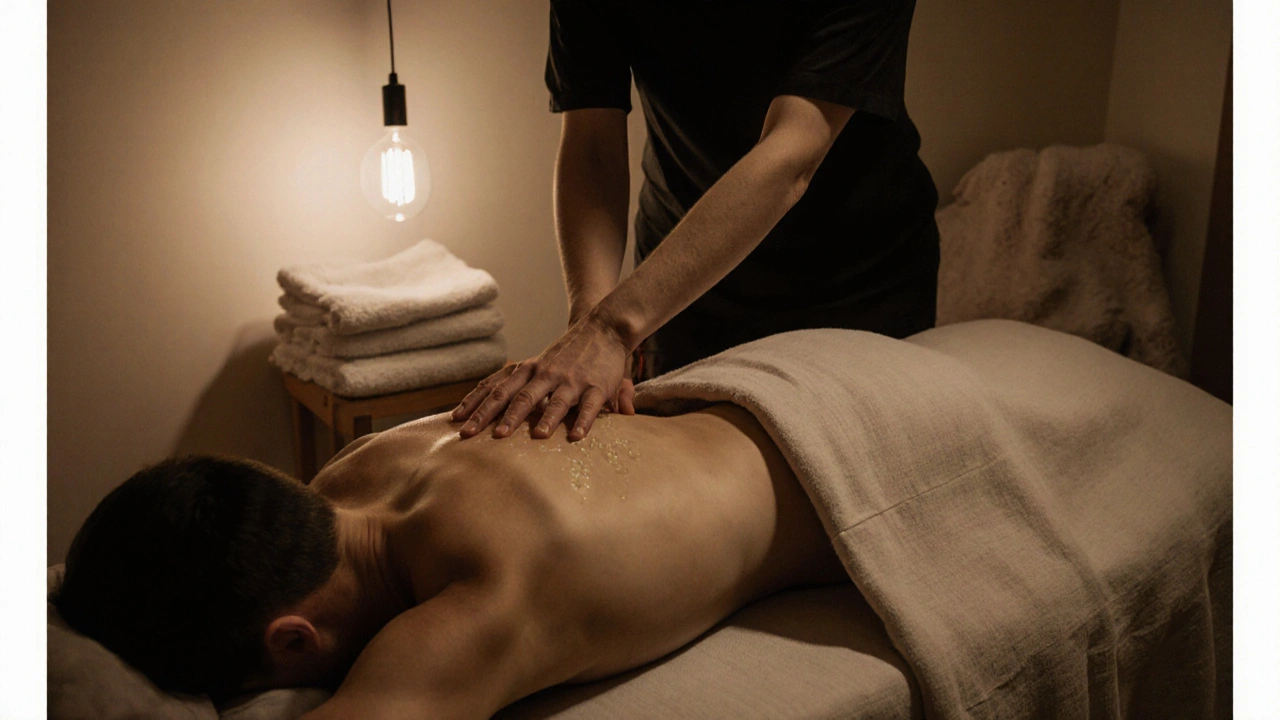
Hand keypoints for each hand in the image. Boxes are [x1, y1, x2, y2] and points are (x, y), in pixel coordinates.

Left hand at [451, 313, 634, 440]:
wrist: (604, 328)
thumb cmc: (568, 353)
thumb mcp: (539, 363)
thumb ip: (518, 384)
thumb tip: (494, 406)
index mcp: (529, 369)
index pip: (496, 386)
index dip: (475, 403)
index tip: (456, 420)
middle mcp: (546, 373)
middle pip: (516, 397)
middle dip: (494, 416)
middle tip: (477, 435)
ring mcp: (571, 380)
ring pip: (555, 402)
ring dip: (545, 419)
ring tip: (535, 436)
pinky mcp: (596, 386)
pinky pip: (588, 407)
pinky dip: (583, 422)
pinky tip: (575, 437)